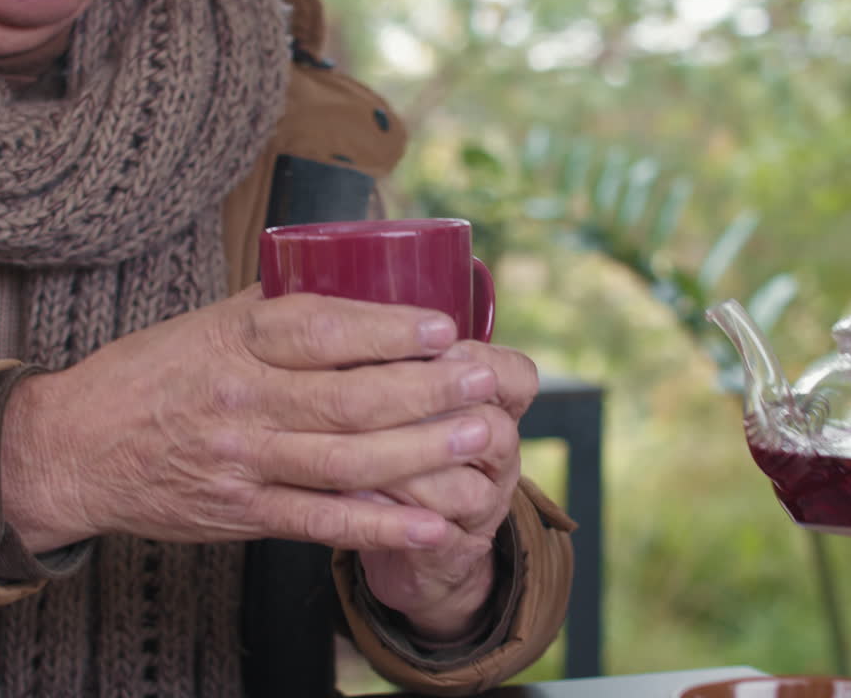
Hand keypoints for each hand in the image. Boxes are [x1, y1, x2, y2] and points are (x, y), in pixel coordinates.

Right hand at [0, 287, 507, 553]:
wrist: (74, 448)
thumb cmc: (152, 375)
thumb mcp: (207, 324)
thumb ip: (277, 307)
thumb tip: (354, 271)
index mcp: (236, 343)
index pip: (320, 331)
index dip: (387, 330)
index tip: (444, 328)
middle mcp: (242, 401)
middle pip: (347, 399)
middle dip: (425, 391)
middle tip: (483, 380)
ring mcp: (243, 462)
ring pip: (344, 461)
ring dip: (419, 453)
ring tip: (476, 437)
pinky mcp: (244, 512)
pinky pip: (321, 522)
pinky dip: (380, 525)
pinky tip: (431, 523)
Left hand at [356, 341, 537, 639]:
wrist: (417, 543)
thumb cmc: (398, 445)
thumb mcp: (404, 392)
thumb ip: (391, 356)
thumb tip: (333, 302)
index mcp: (492, 404)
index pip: (518, 375)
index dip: (480, 361)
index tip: (434, 345)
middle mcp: (500, 453)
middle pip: (491, 426)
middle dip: (431, 409)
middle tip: (373, 392)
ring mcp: (486, 503)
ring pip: (463, 481)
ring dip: (406, 462)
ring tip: (350, 447)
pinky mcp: (460, 549)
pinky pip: (436, 531)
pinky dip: (390, 512)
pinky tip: (352, 494)